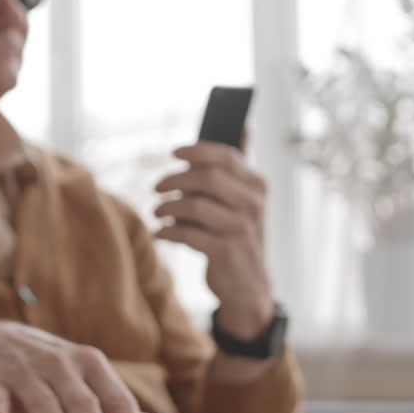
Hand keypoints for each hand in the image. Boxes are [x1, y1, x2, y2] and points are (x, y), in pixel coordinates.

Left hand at [153, 140, 273, 337]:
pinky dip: (167, 231)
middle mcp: (253, 205)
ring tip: (157, 213)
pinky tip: (160, 233)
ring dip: (167, 207)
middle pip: (207, 177)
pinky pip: (186, 233)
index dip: (196, 151)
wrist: (248, 285)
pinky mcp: (225, 251)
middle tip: (157, 187)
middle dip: (175, 179)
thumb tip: (244, 127)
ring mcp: (241, 229)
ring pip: (194, 205)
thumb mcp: (242, 201)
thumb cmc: (236, 234)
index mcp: (257, 186)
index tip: (173, 153)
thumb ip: (236, 169)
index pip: (226, 157)